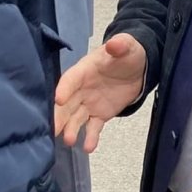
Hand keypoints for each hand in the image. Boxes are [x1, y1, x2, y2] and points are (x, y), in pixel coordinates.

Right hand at [54, 33, 146, 152]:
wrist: (138, 68)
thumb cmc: (127, 54)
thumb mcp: (126, 46)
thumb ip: (120, 45)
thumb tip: (115, 44)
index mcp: (84, 70)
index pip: (71, 79)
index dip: (64, 88)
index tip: (58, 99)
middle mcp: (82, 88)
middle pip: (67, 103)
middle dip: (59, 115)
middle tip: (53, 128)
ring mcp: (89, 103)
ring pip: (76, 117)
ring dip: (71, 128)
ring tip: (69, 140)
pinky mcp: (100, 115)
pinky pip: (93, 127)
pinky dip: (91, 137)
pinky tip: (88, 147)